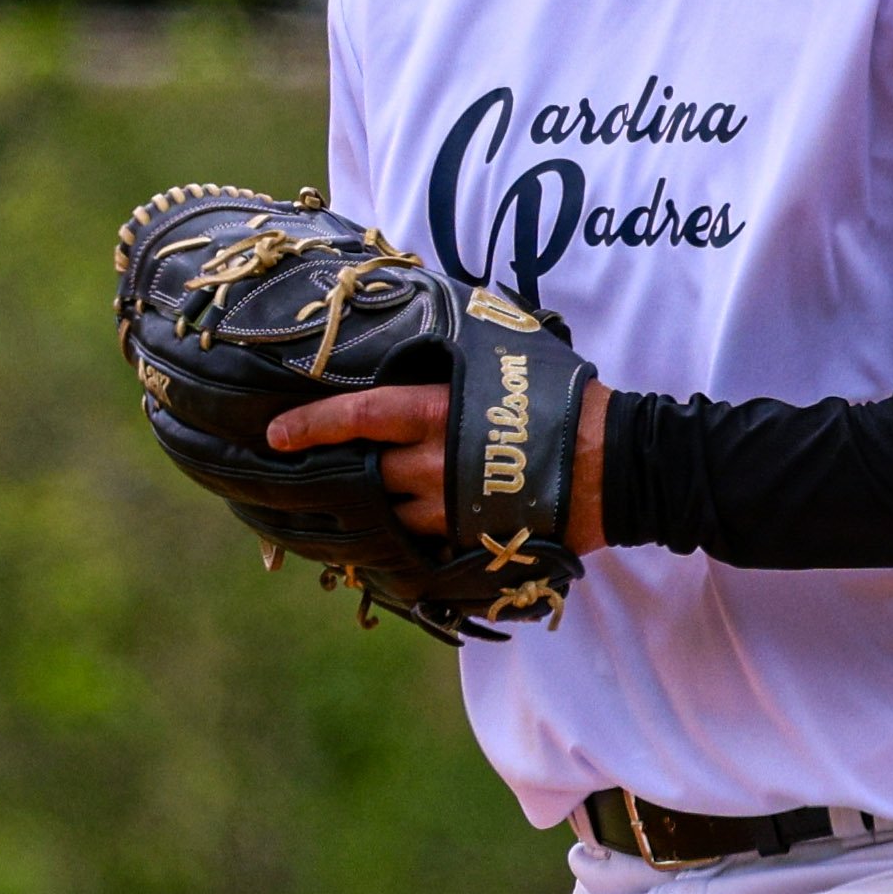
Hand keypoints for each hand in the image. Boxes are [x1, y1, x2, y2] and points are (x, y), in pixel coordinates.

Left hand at [265, 380, 609, 549]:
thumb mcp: (507, 360)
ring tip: (377, 511)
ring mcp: (451, 511)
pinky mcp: (473, 544)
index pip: (357, 417)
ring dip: (382, 515)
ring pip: (392, 520)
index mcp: (434, 413)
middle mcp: (432, 464)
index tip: (274, 436)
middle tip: (328, 479)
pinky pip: (427, 551)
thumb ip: (460, 363)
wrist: (618, 464)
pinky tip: (412, 542)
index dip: (310, 427)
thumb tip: (434, 342)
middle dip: (350, 479)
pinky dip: (414, 546)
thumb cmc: (565, 401)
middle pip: (366, 477)